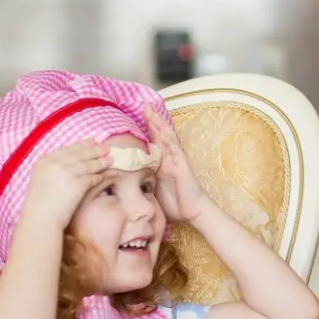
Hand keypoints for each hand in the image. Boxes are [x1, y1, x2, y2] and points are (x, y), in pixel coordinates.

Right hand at [22, 139, 111, 229]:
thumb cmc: (39, 204)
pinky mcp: (77, 183)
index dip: (81, 145)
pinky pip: (92, 177)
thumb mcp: (41, 180)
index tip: (92, 141)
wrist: (40, 218)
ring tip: (110, 159)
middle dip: (94, 150)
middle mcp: (55, 163)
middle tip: (106, 147)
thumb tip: (69, 165)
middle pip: (80, 154)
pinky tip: (104, 176)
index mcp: (44, 161)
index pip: (67, 149)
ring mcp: (67, 172)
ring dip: (101, 162)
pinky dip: (99, 176)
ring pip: (88, 164)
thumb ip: (53, 169)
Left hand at [144, 105, 208, 223]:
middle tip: (144, 106)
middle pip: (160, 135)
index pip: (153, 142)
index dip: (146, 130)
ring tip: (151, 111)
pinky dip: (169, 138)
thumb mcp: (153, 190)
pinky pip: (175, 149)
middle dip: (152, 120)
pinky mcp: (182, 166)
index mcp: (161, 163)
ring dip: (159, 124)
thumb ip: (144, 181)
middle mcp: (169, 159)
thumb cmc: (175, 203)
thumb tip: (126, 181)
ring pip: (167, 138)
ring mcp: (176, 161)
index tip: (136, 117)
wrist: (192, 211)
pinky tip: (163, 129)